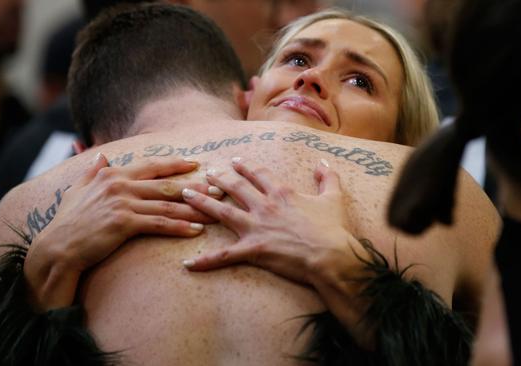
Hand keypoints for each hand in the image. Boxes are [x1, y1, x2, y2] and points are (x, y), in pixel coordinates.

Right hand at [24, 154, 220, 310]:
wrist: (57, 247)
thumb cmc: (66, 221)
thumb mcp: (76, 190)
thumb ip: (91, 172)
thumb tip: (97, 155)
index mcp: (112, 174)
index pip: (151, 165)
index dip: (175, 164)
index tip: (195, 164)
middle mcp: (119, 184)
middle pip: (166, 185)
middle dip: (195, 187)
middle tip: (218, 189)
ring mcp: (122, 202)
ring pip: (167, 205)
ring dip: (194, 209)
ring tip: (214, 212)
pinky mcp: (124, 223)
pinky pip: (159, 224)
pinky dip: (179, 226)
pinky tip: (195, 231)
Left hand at [181, 157, 370, 335]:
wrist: (330, 256)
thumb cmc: (332, 229)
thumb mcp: (334, 198)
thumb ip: (328, 177)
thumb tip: (323, 162)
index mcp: (281, 192)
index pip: (258, 173)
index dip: (245, 165)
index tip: (235, 160)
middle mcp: (264, 206)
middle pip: (235, 186)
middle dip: (219, 177)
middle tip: (207, 172)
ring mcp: (255, 227)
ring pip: (222, 211)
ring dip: (202, 202)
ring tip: (187, 194)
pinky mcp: (252, 250)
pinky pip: (224, 255)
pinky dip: (205, 260)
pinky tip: (188, 263)